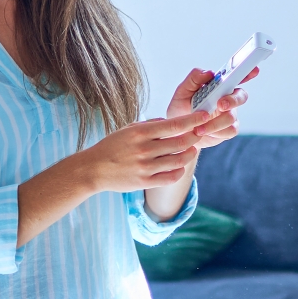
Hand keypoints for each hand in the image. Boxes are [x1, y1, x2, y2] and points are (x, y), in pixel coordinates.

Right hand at [80, 112, 209, 193]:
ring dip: (190, 154)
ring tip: (192, 150)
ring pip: (178, 161)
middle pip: (180, 143)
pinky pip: (170, 178)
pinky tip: (180, 166)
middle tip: (200, 133)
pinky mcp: (145, 182)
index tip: (204, 116)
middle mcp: (145, 149)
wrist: (94, 169)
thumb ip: (151, 125)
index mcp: (141, 133)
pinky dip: (180, 171)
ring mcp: (145, 167)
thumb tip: (172, 122)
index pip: (174, 125)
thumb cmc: (112, 146)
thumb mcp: (129, 129)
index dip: (192, 120)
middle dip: (194, 137)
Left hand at [166, 67, 259, 148]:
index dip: (247, 73)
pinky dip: (216, 132)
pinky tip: (203, 133)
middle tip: (220, 105)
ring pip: (232, 117)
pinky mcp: (228, 129)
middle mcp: (227, 98)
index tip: (255, 70)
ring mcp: (229, 114)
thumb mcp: (182, 92)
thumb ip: (193, 79)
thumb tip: (209, 73)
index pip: (235, 76)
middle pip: (241, 96)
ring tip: (198, 128)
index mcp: (218, 86)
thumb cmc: (181, 109)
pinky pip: (229, 130)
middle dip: (232, 100)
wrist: (178, 133)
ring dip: (215, 123)